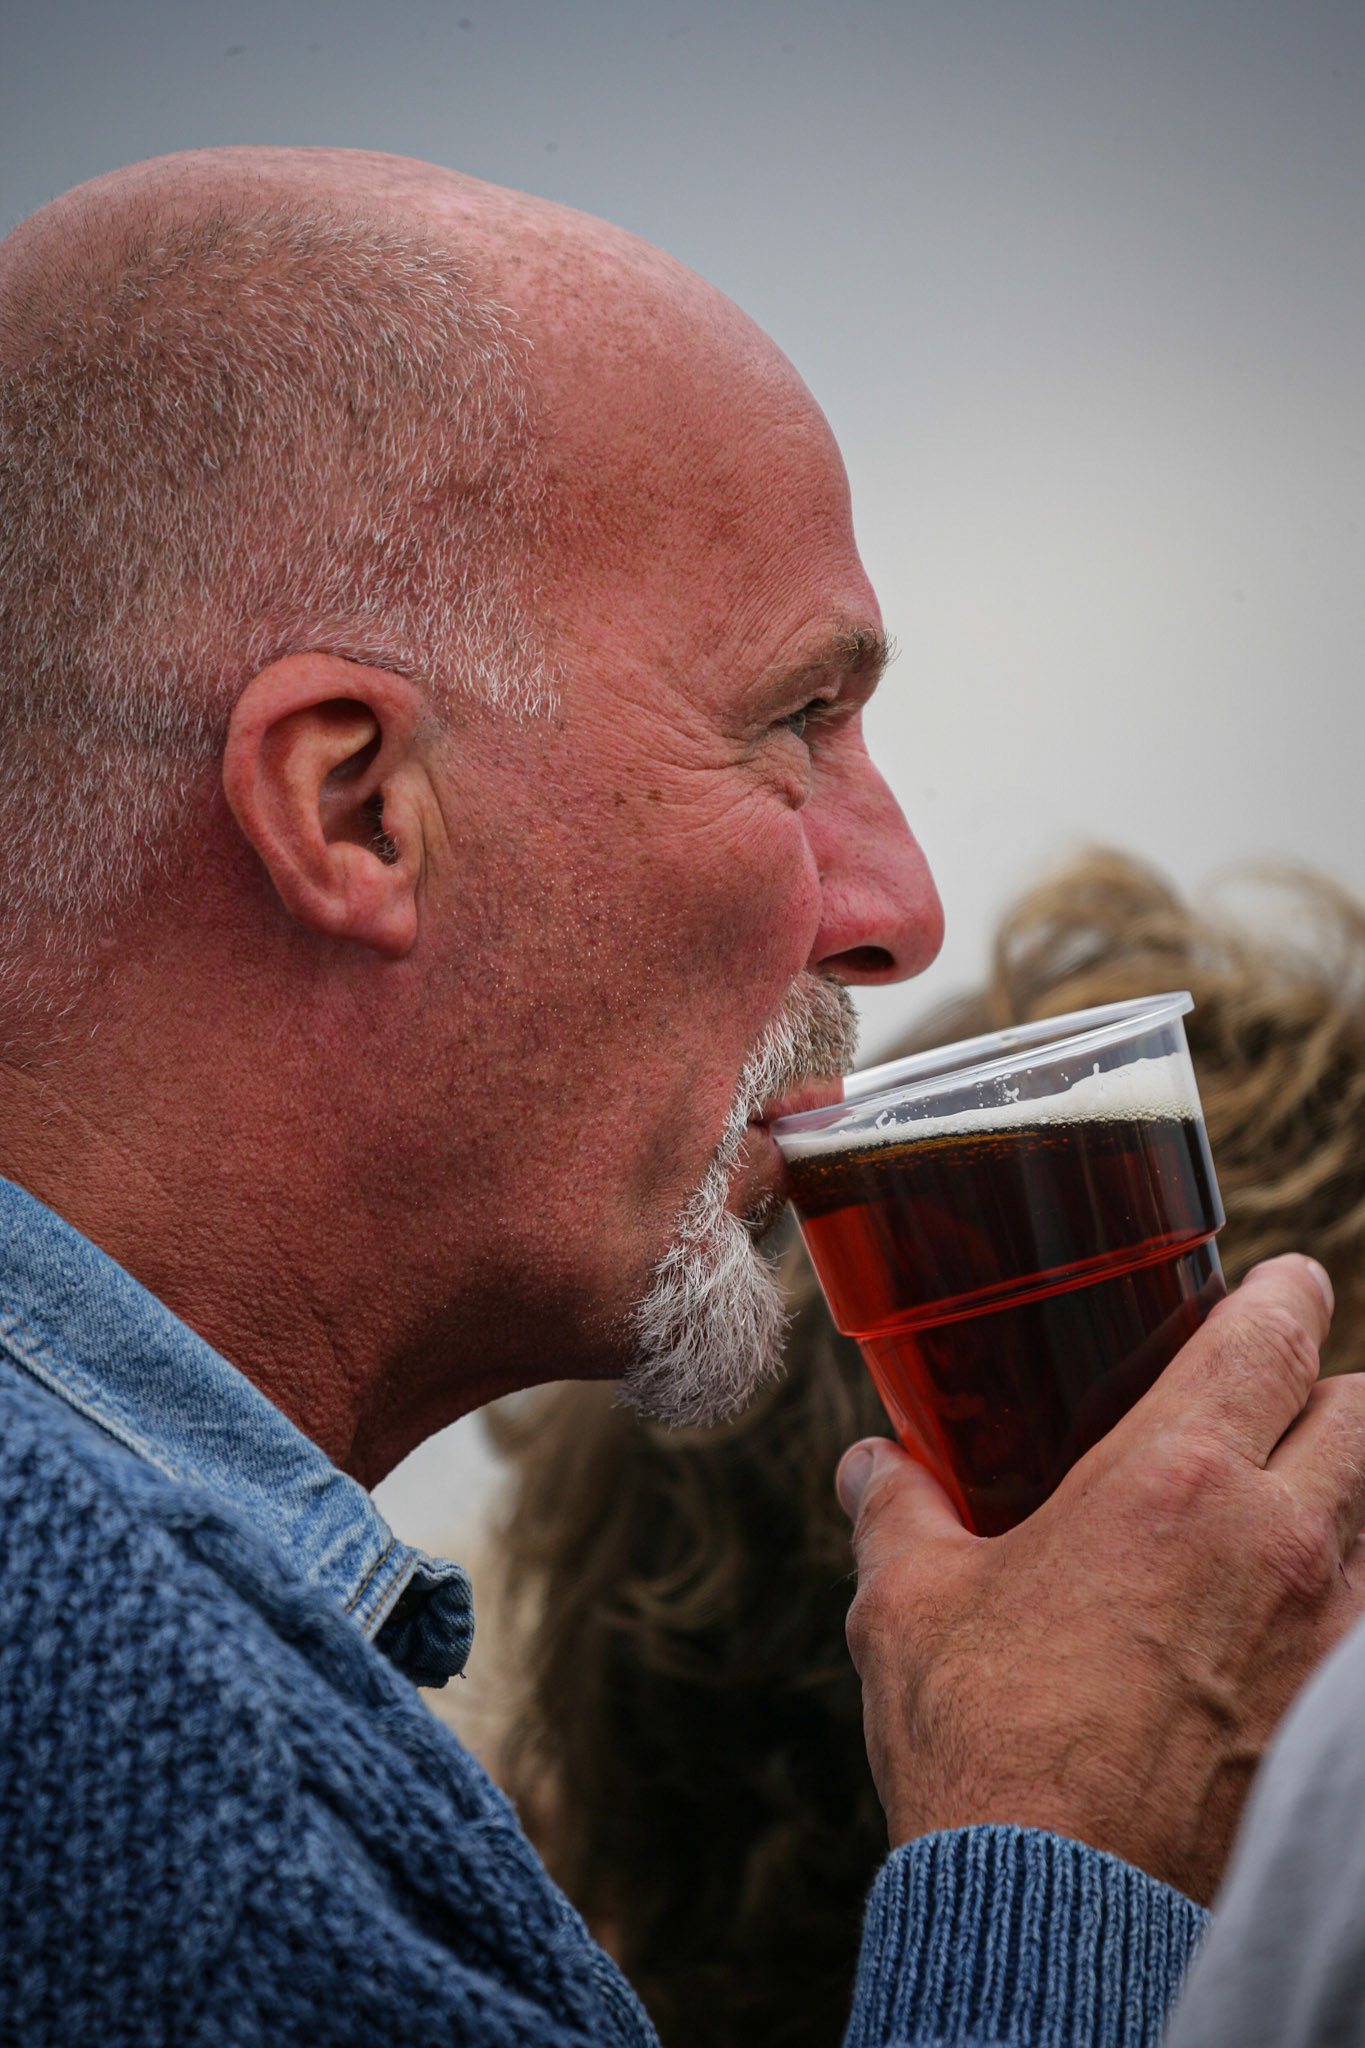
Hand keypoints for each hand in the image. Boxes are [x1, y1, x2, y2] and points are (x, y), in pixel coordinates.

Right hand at [838, 1254, 1364, 1904]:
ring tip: (1268, 1529)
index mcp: (1173, 1477)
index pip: (1272, 1336)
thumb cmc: (982, 1744)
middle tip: (1276, 1400)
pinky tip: (1272, 1637)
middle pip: (1363, 1412)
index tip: (1284, 1280)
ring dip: (1335, 1506)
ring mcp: (1327, 1635)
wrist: (1056, 1912)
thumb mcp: (908, 1605)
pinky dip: (1336, 1607)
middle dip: (1327, 1392)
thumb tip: (872, 1465)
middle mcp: (1277, 1539)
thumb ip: (897, 1511)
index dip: (1286, 1292)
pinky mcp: (1339, 1724)